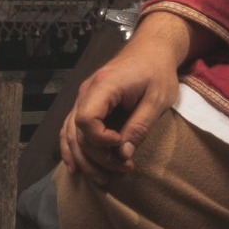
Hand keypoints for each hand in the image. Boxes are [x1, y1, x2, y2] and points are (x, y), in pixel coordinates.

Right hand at [59, 13, 193, 181]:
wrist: (153, 49)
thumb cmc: (158, 71)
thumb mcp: (158, 99)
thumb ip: (139, 126)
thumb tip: (122, 155)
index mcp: (104, 86)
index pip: (87, 121)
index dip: (101, 140)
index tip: (122, 145)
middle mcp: (86, 91)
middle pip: (79, 132)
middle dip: (99, 157)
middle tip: (125, 170)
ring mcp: (83, 97)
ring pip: (72, 134)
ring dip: (86, 160)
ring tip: (104, 179)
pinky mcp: (87, 102)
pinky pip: (71, 128)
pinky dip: (72, 149)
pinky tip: (76, 168)